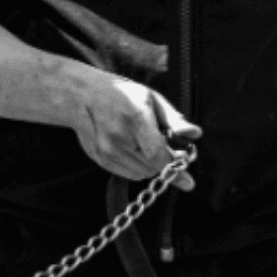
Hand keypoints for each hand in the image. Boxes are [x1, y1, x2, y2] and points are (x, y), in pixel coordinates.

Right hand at [71, 73, 198, 191]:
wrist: (80, 95)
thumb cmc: (120, 93)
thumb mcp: (151, 98)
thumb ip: (174, 119)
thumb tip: (195, 134)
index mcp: (134, 117)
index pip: (156, 154)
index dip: (174, 170)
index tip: (188, 183)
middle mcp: (118, 137)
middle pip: (153, 166)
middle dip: (166, 162)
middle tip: (167, 147)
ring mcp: (106, 150)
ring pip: (142, 173)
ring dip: (151, 165)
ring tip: (145, 144)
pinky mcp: (99, 158)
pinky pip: (129, 173)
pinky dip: (138, 166)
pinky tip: (132, 148)